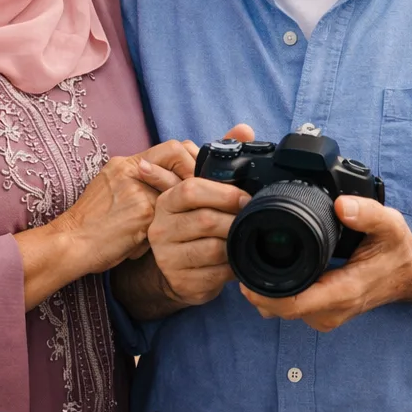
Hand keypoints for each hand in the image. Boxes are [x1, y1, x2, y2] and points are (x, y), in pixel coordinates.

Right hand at [51, 139, 197, 274]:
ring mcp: (137, 189)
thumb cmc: (92, 224)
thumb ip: (139, 184)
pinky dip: (169, 229)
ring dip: (184, 203)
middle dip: (194, 172)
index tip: (197, 179)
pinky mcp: (142, 212)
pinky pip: (169, 215)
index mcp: (124, 164)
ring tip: (184, 218)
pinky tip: (163, 239)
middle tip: (200, 194)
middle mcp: (130, 170)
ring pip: (178, 186)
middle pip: (178, 153)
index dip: (190, 160)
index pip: (171, 147)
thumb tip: (171, 185)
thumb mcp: (111, 191)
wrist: (71, 243)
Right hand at [146, 158, 250, 304]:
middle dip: (235, 221)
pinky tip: (236, 261)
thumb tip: (244, 129)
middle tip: (251, 221)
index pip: (190, 190)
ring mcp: (168, 257)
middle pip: (205, 220)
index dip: (223, 193)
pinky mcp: (182, 282)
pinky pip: (217, 274)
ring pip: (214, 248)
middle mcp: (161, 228)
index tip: (245, 198)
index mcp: (165, 201)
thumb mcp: (203, 193)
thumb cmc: (195, 224)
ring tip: (244, 240)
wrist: (179, 269)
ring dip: (236, 245)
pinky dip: (234, 268)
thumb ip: (221, 160)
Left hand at [239, 195, 411, 331]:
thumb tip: (342, 206)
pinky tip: (268, 270)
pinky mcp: (322, 313)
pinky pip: (289, 307)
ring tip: (250, 261)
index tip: (244, 277)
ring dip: (264, 291)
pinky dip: (275, 292)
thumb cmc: (396, 250)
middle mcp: (332, 310)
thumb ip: (368, 213)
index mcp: (344, 291)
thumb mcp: (389, 225)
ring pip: (282, 310)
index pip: (295, 304)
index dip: (266, 293)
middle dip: (257, 288)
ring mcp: (326, 315)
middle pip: (280, 309)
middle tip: (239, 259)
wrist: (408, 274)